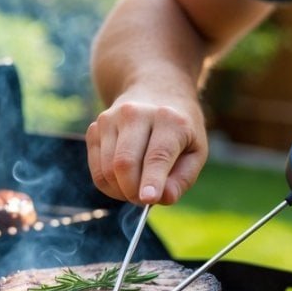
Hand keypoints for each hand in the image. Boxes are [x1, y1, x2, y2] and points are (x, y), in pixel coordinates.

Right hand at [85, 95, 207, 205]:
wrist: (155, 90)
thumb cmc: (179, 128)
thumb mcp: (196, 151)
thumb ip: (183, 178)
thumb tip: (162, 198)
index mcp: (169, 119)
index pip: (157, 155)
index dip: (152, 180)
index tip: (148, 199)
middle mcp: (137, 114)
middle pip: (124, 163)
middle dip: (132, 191)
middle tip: (143, 200)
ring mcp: (112, 118)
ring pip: (107, 169)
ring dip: (120, 191)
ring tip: (136, 188)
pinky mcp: (96, 127)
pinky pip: (95, 168)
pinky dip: (108, 183)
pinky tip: (123, 179)